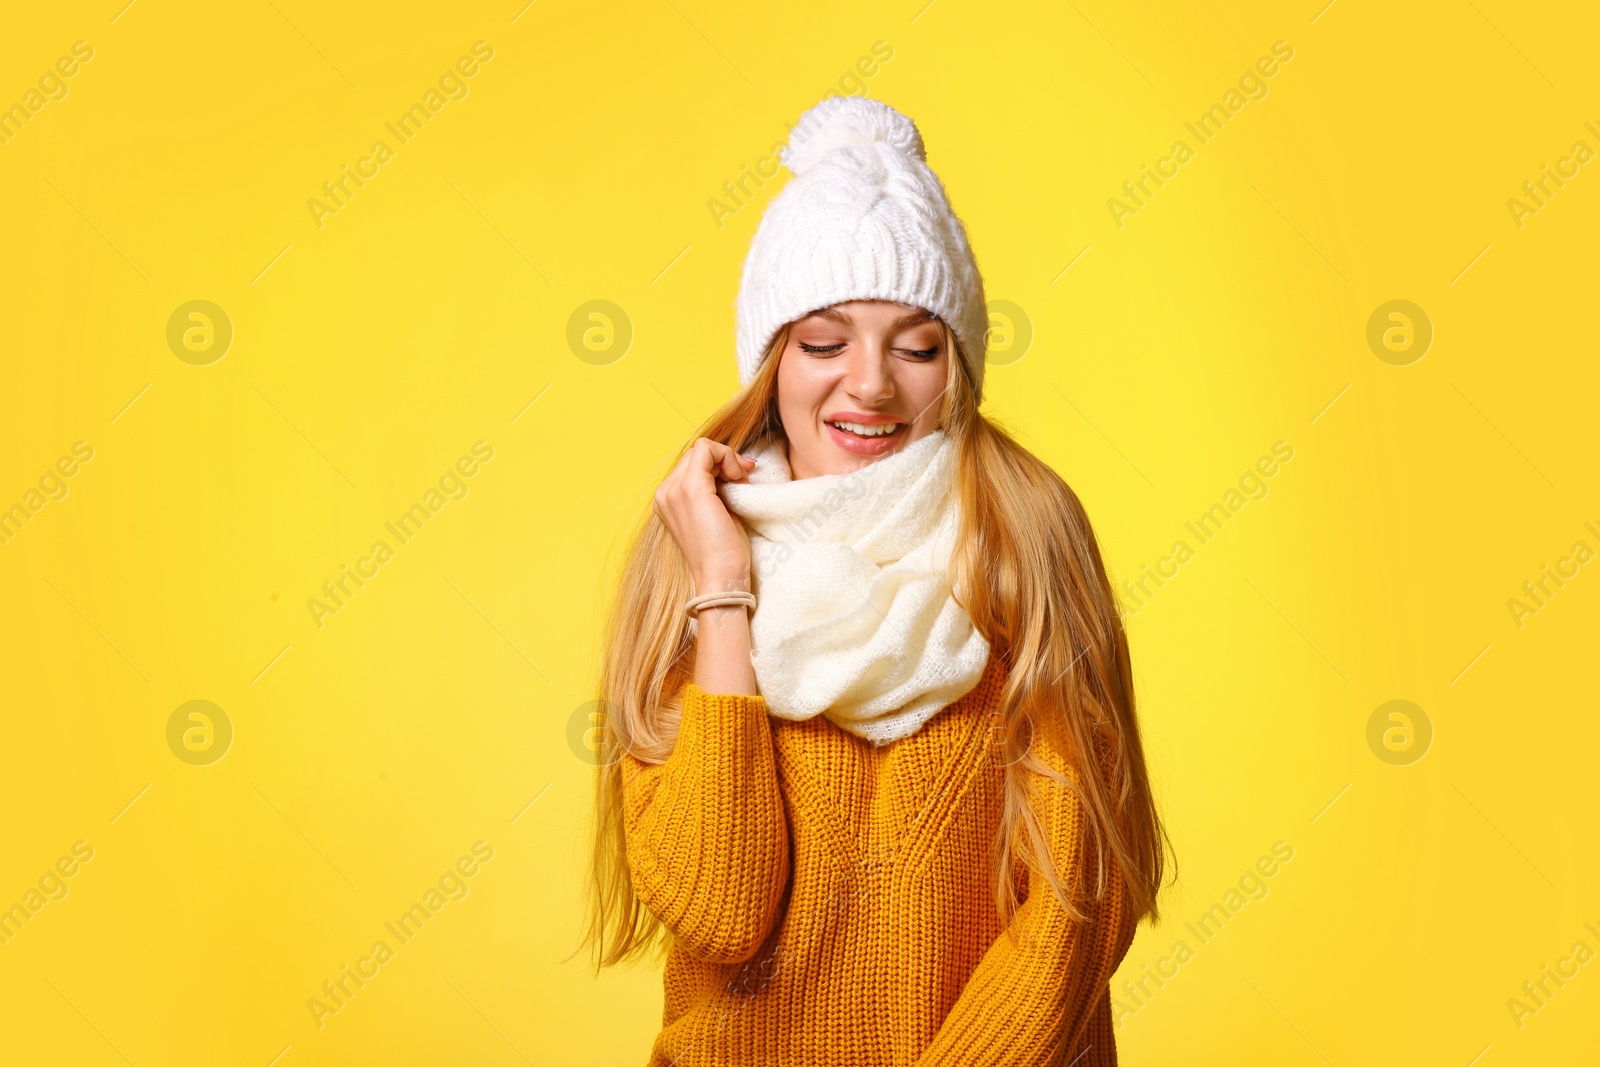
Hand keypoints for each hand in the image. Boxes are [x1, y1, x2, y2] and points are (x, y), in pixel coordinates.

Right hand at [653, 438, 756, 588]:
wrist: (721, 579)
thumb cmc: (723, 553)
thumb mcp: (715, 514)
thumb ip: (714, 489)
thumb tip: (732, 464)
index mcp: (667, 500)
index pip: (692, 464)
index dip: (719, 464)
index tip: (741, 478)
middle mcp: (664, 493)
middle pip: (696, 454)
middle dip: (725, 460)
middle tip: (744, 480)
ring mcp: (674, 491)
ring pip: (702, 449)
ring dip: (727, 459)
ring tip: (741, 483)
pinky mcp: (690, 489)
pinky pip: (707, 449)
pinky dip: (727, 457)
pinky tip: (740, 478)